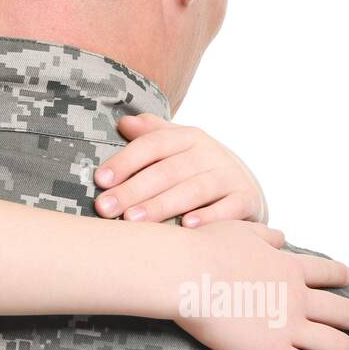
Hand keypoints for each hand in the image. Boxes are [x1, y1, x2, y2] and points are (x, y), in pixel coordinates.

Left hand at [94, 113, 266, 226]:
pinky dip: (209, 217)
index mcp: (188, 137)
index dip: (125, 161)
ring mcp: (231, 175)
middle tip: (106, 208)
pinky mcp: (248, 199)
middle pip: (168, 170)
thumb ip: (152, 133)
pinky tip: (186, 227)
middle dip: (134, 189)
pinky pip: (228, 208)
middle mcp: (210, 152)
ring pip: (194, 190)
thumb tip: (124, 122)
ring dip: (162, 205)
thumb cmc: (198, 168)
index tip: (100, 180)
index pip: (152, 144)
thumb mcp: (178, 146)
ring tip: (133, 220)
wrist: (247, 186)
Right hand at [172, 221, 348, 349]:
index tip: (348, 278)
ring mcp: (289, 327)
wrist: (189, 274)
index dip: (338, 275)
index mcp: (286, 266)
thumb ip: (264, 235)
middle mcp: (297, 297)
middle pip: (340, 311)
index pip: (323, 272)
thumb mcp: (239, 230)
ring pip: (336, 346)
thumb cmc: (204, 249)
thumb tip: (281, 236)